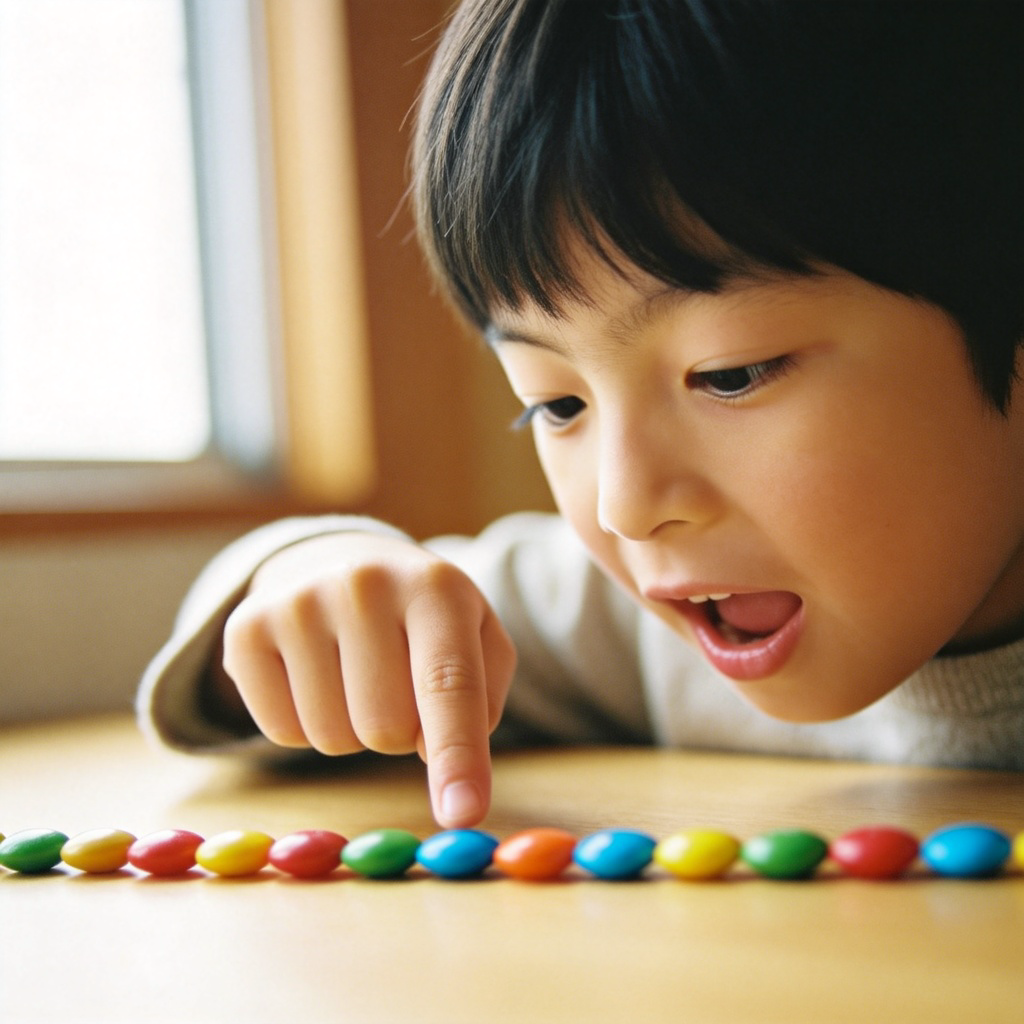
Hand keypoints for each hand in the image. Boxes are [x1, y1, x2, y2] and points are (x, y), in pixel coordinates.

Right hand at [219, 532, 516, 827]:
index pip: (449, 683)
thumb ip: (481, 703)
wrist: (340, 560)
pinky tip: (314, 676)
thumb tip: (454, 783)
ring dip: (353, 730)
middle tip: (396, 684)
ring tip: (355, 674)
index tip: (462, 815)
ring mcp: (298, 603)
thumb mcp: (477, 638)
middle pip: (387, 729)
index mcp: (435, 587)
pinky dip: (304, 726)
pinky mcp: (245, 629)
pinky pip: (279, 733)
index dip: (458, 755)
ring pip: (332, 739)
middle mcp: (363, 585)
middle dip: (401, 733)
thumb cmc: (422, 618)